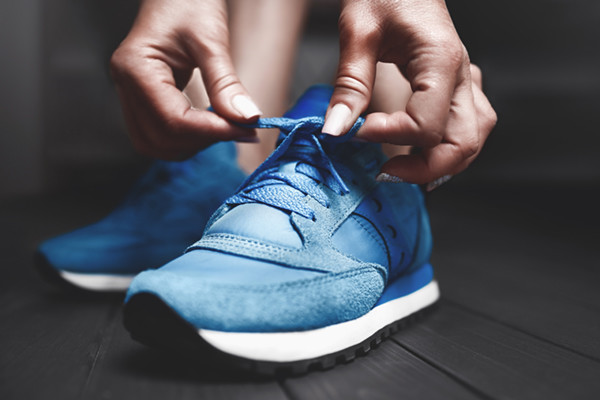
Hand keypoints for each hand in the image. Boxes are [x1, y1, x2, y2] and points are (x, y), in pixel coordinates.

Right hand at [110, 0, 260, 159]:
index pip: (172, 120)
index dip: (211, 131)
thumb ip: (226, 84)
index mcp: (135, 67)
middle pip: (160, 139)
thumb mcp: (211, 39)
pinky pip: (158, 134)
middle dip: (202, 141)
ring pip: (155, 144)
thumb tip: (247, 119)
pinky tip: (211, 126)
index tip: (246, 130)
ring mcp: (130, 94)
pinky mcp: (142, 99)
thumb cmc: (189, 1)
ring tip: (226, 128)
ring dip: (193, 145)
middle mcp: (125, 85)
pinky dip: (186, 138)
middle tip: (240, 130)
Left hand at [323, 0, 496, 183]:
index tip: (357, 133)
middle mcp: (463, 75)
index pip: (426, 124)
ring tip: (402, 168)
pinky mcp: (459, 84)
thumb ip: (350, 84)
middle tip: (384, 171)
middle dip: (424, 168)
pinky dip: (448, 148)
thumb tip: (336, 130)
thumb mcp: (357, 31)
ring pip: (472, 140)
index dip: (390, 136)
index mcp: (441, 61)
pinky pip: (468, 127)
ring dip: (441, 164)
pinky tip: (422, 152)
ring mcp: (466, 81)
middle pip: (462, 143)